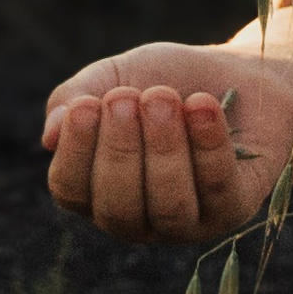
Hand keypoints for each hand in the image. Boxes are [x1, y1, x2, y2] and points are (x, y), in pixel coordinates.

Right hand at [41, 42, 292, 244]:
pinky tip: (201, 105)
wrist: (244, 71)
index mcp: (98, 190)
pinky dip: (208, 145)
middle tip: (125, 97)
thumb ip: (78, 97)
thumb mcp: (118, 75)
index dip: (75, 152)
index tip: (86, 105)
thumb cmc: (170, 78)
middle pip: (117, 207)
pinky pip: (217, 188)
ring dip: (163, 149)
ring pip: (168, 205)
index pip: (71, 190)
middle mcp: (139, 217)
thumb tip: (49, 135)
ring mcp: (187, 221)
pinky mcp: (233, 208)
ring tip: (163, 96)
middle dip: (119, 149)